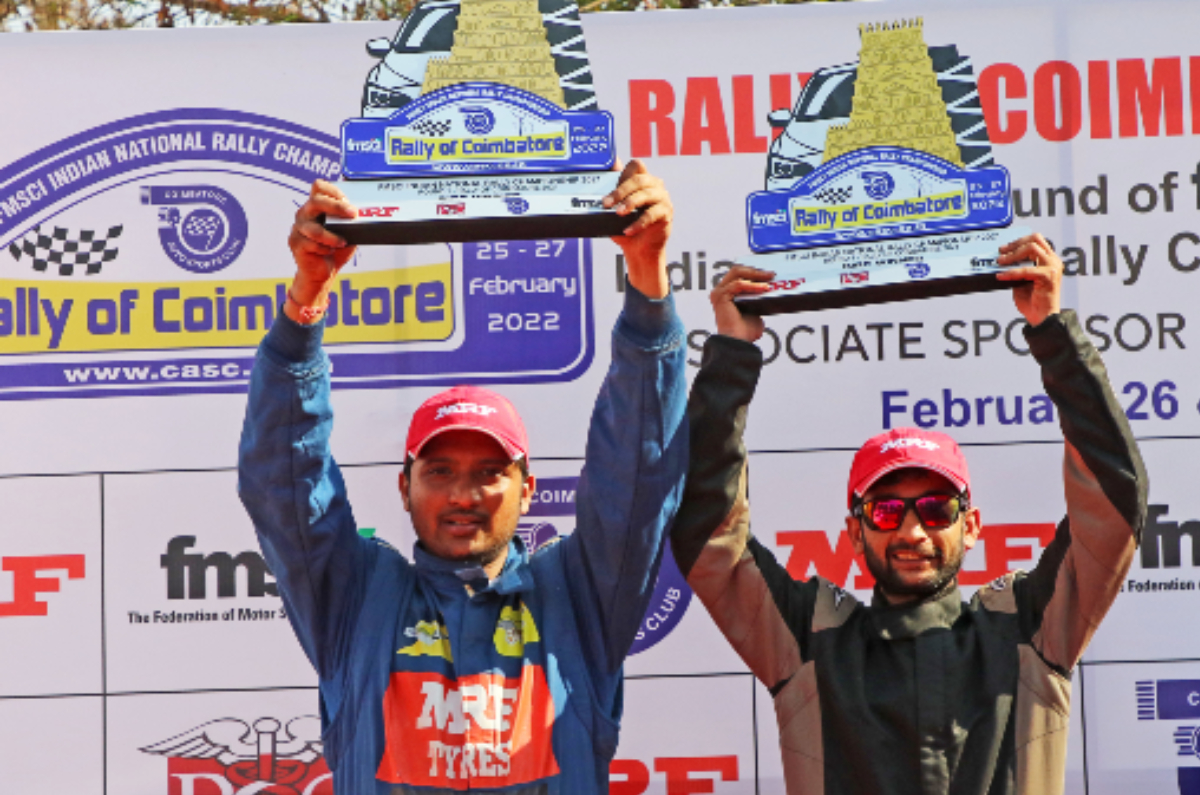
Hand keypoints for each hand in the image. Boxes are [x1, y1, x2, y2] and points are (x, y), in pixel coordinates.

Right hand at [285, 180, 357, 319]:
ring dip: (332, 236)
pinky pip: (311, 244)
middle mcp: (305, 214)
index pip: (318, 187)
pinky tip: (329, 252)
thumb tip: (364, 214)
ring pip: (314, 229)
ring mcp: (298, 228)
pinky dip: (325, 249)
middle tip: (353, 214)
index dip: (333, 190)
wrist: (323, 271)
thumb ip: (352, 222)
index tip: (348, 200)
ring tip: (342, 242)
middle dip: (337, 207)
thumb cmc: (335, 249)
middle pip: (316, 201)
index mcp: (316, 207)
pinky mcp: (295, 243)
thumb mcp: (348, 233)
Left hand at [604, 159, 671, 298]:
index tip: (609, 183)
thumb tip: (600, 186)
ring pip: (646, 194)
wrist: (639, 250)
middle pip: (639, 179)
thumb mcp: (614, 210)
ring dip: (630, 203)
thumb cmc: (626, 226)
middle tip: (607, 203)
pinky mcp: (666, 212)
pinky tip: (628, 231)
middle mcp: (654, 185)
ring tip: (618, 214)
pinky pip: (652, 214)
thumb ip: (610, 196)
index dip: (623, 172)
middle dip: (620, 191)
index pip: (636, 165)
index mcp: (642, 179)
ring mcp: (662, 198)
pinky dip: (638, 223)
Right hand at [710, 265, 774, 342]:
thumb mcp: (755, 311)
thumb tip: (770, 293)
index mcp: (727, 293)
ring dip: (756, 275)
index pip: (739, 274)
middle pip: (738, 270)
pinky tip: (763, 288)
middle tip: (770, 274)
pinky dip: (753, 285)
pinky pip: (739, 285)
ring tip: (769, 279)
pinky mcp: (721, 296)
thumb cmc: (744, 332)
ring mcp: (719, 292)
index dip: (754, 271)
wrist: (738, 343)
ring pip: (738, 273)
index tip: (769, 274)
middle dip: (756, 270)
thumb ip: (759, 301)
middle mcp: (721, 291)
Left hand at [995, 232, 1062, 326]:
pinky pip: (1026, 269)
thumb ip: (1017, 269)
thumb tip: (1001, 261)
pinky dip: (1011, 272)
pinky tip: (1001, 276)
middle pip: (1035, 239)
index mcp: (1049, 260)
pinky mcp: (1048, 276)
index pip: (1036, 240)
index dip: (1019, 240)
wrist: (1042, 318)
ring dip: (1013, 254)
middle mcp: (1053, 260)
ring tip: (1000, 261)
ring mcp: (1053, 267)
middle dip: (1015, 243)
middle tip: (1001, 251)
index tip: (1004, 248)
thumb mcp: (1022, 281)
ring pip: (1032, 248)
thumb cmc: (1033, 302)